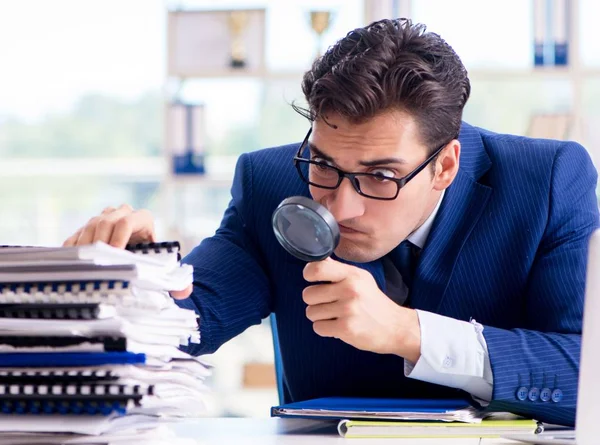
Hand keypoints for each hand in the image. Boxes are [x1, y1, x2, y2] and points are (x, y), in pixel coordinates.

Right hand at [62, 204, 191, 299]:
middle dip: (100, 240)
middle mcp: (122, 213)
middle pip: (106, 220)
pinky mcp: (88, 228)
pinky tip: (71, 261)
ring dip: (85, 243)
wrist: (139, 256)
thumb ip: (176, 281)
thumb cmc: (152, 262)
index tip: (114, 253)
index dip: (120, 236)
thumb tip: (185, 292)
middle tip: (95, 260)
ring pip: (90, 225)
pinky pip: (77, 233)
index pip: (128, 221)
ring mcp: (104, 217)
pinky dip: (73, 246)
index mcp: (143, 219)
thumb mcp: (164, 268)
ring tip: (83, 263)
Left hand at [303, 258, 420, 361]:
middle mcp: (350, 289)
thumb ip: (338, 270)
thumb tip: (318, 260)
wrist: (395, 327)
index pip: (317, 268)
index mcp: (352, 275)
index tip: (312, 280)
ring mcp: (348, 309)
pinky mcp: (346, 328)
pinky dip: (325, 329)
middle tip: (328, 304)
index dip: (309, 274)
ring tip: (336, 315)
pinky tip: (338, 326)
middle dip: (314, 301)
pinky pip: (318, 327)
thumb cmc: (373, 302)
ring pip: (311, 312)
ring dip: (320, 316)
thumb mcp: (360, 279)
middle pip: (308, 294)